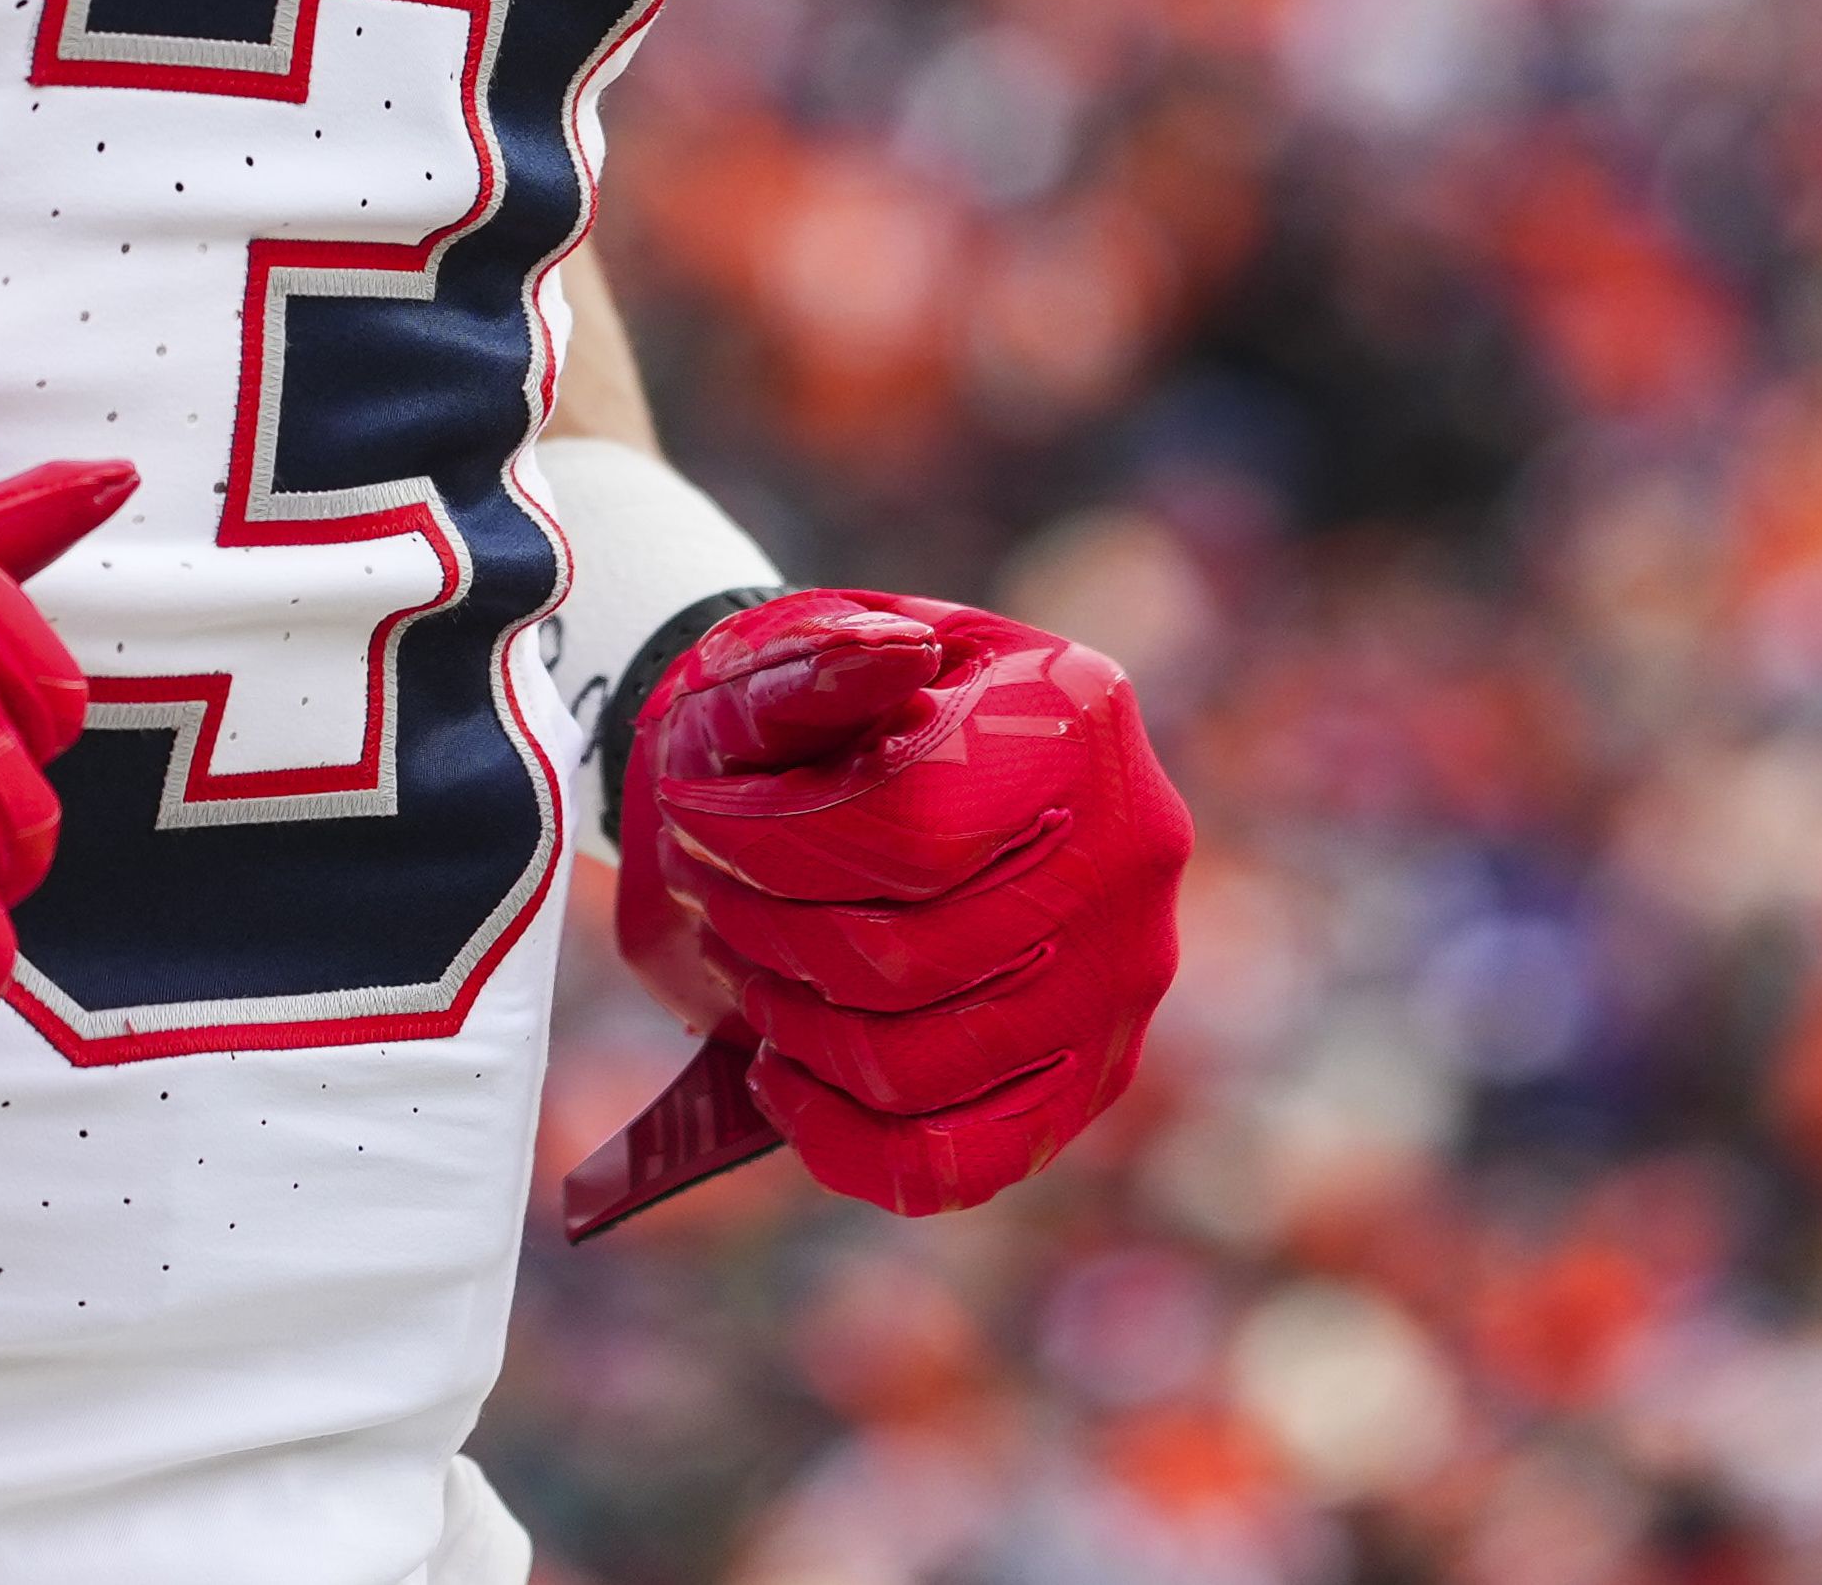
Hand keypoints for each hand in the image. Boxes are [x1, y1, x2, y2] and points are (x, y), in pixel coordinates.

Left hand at [562, 589, 1187, 1232]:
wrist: (869, 767)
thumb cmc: (822, 712)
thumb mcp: (803, 656)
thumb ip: (822, 659)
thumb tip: (888, 659)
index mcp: (1076, 717)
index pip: (915, 832)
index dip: (773, 844)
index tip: (692, 819)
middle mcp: (1130, 854)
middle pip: (907, 960)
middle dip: (767, 932)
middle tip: (713, 893)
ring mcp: (1121, 982)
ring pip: (920, 1068)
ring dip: (792, 1028)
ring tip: (748, 968)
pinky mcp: (1087, 1082)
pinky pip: (961, 1166)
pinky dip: (842, 1144)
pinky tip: (780, 1078)